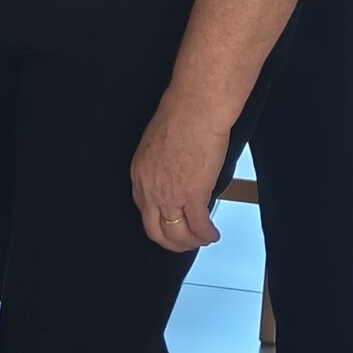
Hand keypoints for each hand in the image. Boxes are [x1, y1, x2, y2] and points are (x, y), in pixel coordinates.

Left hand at [130, 92, 227, 253]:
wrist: (195, 109)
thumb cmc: (181, 116)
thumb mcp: (158, 145)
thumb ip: (161, 166)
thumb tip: (175, 176)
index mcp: (139, 174)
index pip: (144, 211)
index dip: (159, 223)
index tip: (171, 225)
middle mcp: (150, 189)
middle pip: (156, 231)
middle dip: (172, 242)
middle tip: (184, 243)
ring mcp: (170, 195)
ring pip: (178, 234)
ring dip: (191, 242)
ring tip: (202, 239)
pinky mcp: (192, 196)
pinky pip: (199, 226)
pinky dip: (207, 234)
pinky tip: (213, 234)